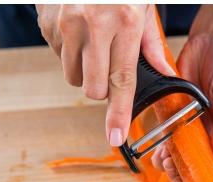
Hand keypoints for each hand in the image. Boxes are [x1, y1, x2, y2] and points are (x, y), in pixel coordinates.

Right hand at [37, 4, 176, 145]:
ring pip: (73, 75)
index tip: (115, 137)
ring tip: (96, 41)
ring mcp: (65, 23)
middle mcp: (93, 24)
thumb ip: (151, 41)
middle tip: (112, 67)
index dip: (119, 113)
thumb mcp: (145, 4)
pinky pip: (57, 54)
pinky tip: (80, 28)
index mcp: (125, 22)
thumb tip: (165, 73)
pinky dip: (69, 50)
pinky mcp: (47, 21)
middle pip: (95, 86)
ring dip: (85, 69)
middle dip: (104, 87)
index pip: (123, 80)